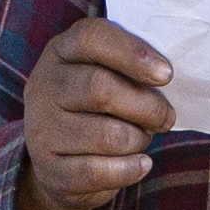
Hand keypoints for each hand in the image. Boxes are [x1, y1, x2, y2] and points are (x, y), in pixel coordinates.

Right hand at [16, 13, 175, 209]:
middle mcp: (44, 87)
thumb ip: (130, 68)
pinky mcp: (49, 169)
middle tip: (167, 117)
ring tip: (142, 139)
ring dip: (138, 140)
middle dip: (146, 106)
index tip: (166, 74)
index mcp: (60, 52)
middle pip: (99, 88)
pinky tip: (141, 164)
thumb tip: (165, 78)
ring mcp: (42, 129)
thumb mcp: (106, 75)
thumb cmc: (96, 108)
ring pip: (106, 135)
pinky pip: (98, 171)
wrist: (58, 162)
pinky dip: (129, 169)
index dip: (132, 53)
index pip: (91, 37)